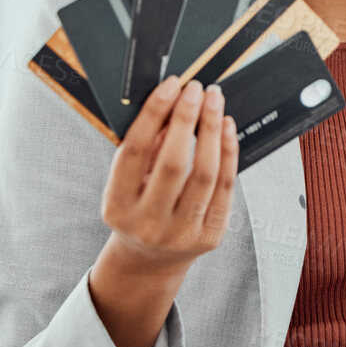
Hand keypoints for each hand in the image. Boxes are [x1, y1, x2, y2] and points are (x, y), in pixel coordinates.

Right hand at [99, 76, 239, 274]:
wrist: (150, 260)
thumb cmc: (137, 210)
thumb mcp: (127, 183)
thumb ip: (146, 148)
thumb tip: (172, 106)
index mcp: (117, 206)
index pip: (135, 152)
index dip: (154, 114)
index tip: (170, 86)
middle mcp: (147, 224)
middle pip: (173, 163)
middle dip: (188, 119)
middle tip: (196, 89)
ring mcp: (180, 234)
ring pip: (205, 174)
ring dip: (212, 131)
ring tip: (214, 102)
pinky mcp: (209, 236)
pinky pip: (225, 188)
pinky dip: (229, 152)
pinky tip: (226, 128)